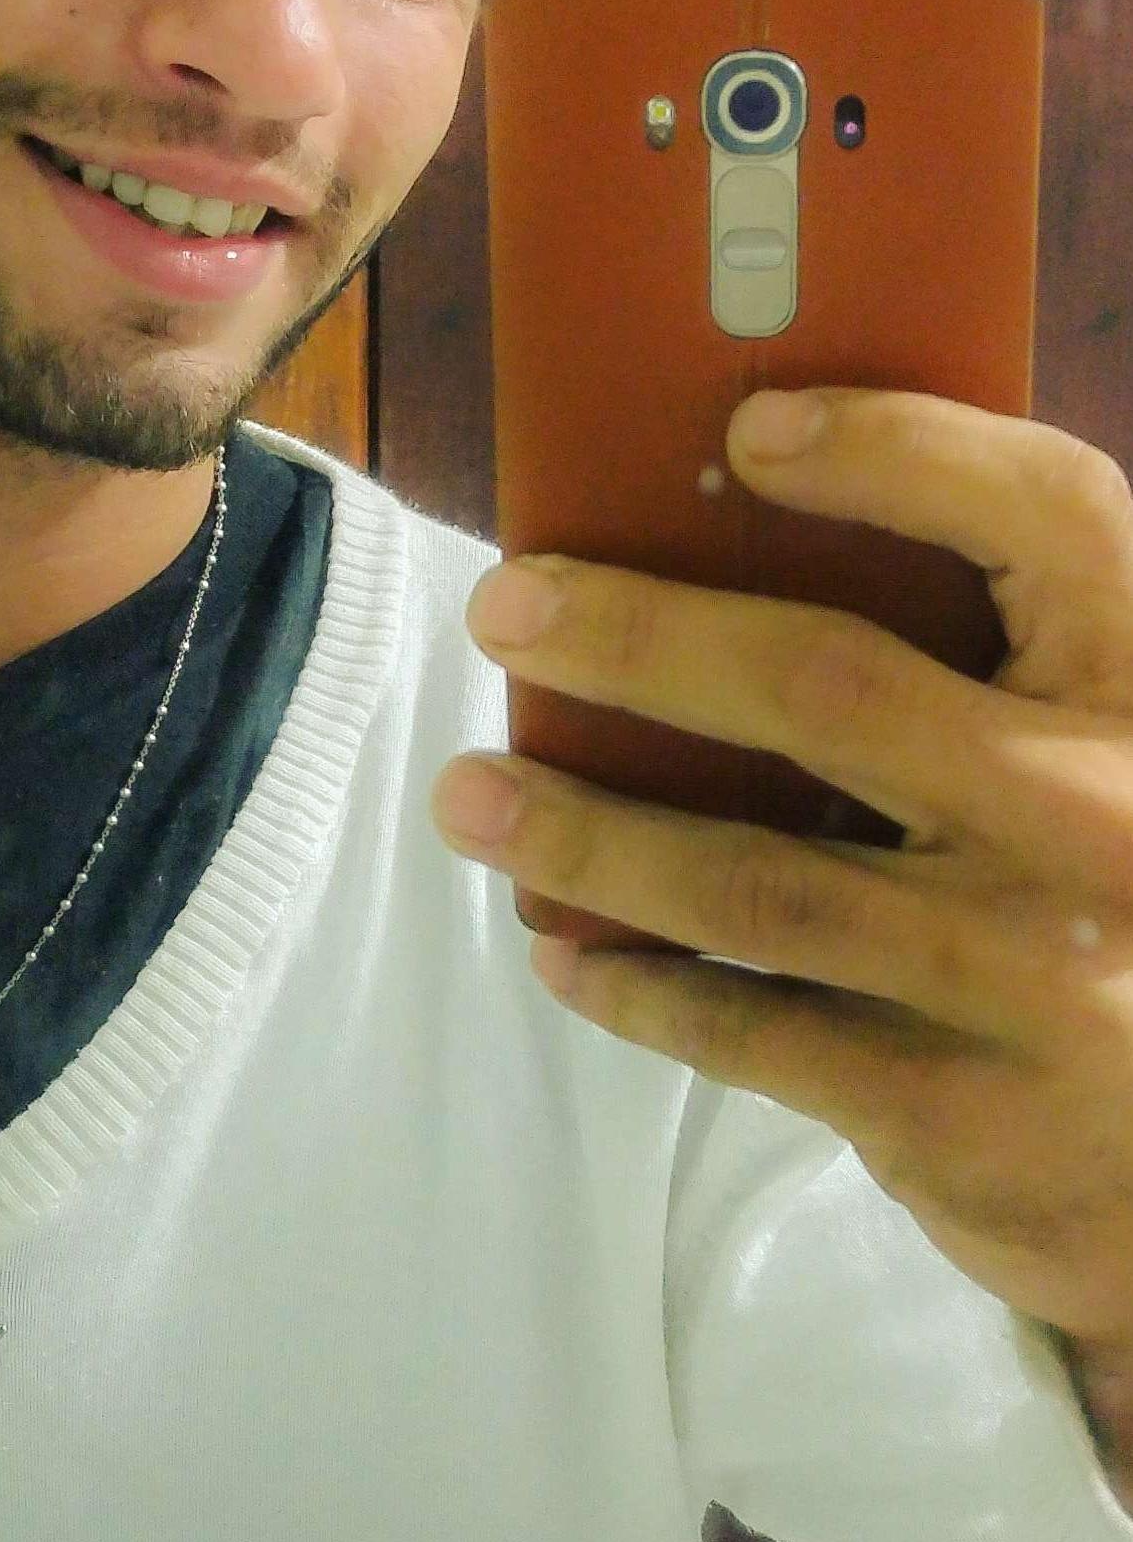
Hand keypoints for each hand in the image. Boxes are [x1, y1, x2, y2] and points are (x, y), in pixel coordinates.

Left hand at [431, 388, 1132, 1446]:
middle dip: (639, 639)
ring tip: (473, 796)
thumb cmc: (1124, 908)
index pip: (1052, 517)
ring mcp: (1033, 979)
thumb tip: (743, 537)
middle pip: (831, 687)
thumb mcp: (1109, 759)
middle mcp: (1104, 822)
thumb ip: (996, 670)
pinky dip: (639, 988)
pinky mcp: (963, 1116)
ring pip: (752, 881)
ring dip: (585, 835)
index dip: (904, 449)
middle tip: (506, 608)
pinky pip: (753, 1033)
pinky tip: (569, 951)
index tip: (752, 425)